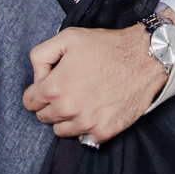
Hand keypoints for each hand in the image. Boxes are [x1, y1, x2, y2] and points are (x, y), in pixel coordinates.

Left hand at [22, 23, 167, 141]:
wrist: (145, 59)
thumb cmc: (107, 46)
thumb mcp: (68, 37)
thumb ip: (41, 56)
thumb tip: (37, 77)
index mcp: (54, 87)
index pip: (29, 102)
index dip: (38, 92)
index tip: (51, 85)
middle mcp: (68, 109)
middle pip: (43, 117)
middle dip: (51, 104)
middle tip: (69, 89)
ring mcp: (86, 123)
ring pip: (60, 131)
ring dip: (66, 118)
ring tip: (82, 99)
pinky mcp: (104, 132)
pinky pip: (83, 137)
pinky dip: (86, 126)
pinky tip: (95, 109)